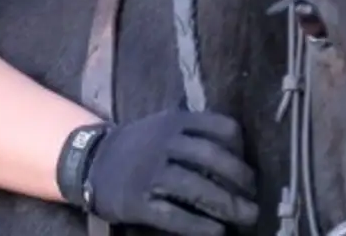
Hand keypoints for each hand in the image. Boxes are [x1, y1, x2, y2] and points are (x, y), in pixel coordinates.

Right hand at [81, 109, 259, 234]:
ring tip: (247, 216)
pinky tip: (217, 230)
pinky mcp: (139, 201)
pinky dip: (200, 225)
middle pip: (213, 158)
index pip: (221, 127)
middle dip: (241, 179)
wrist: (91, 162)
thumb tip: (239, 156)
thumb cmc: (139, 146)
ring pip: (197, 188)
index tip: (248, 165)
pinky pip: (175, 215)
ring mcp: (150, 172)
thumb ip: (195, 134)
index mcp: (175, 121)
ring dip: (228, 205)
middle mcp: (163, 143)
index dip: (241, 148)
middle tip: (254, 196)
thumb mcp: (164, 126)